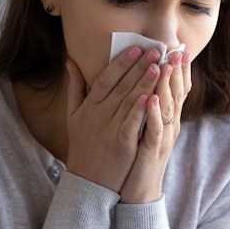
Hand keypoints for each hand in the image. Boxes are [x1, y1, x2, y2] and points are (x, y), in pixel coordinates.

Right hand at [64, 47, 161, 192]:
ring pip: (129, 101)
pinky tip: (151, 95)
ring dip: (144, 82)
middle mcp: (99, 114)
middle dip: (139, 67)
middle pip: (121, 86)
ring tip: (158, 66)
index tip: (136, 48)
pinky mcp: (122, 143)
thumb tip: (70, 61)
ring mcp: (110, 129)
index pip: (106, 79)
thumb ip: (75, 88)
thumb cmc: (82, 146)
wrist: (87, 180)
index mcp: (89, 106)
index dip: (121, 63)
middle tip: (155, 50)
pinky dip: (140, 109)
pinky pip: (133, 123)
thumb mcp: (73, 115)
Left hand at [119, 50, 191, 203]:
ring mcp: (161, 138)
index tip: (177, 47)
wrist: (138, 191)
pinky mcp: (152, 151)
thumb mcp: (143, 128)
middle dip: (177, 71)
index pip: (175, 89)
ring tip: (165, 65)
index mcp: (164, 118)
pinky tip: (149, 98)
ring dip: (167, 86)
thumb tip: (143, 87)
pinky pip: (153, 130)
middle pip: (176, 94)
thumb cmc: (136, 158)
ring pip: (167, 108)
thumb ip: (143, 107)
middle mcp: (167, 126)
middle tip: (177, 49)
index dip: (178, 69)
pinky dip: (152, 113)